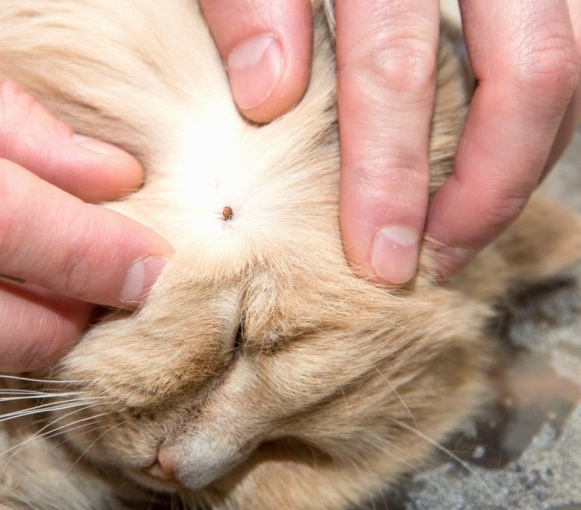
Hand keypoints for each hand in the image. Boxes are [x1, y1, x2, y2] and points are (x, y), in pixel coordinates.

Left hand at [202, 0, 580, 283]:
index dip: (388, 168)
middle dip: (490, 184)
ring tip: (466, 225)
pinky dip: (533, 107)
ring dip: (525, 153)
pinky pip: (562, 35)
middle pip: (531, 64)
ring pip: (566, 54)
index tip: (377, 254)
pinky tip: (490, 153)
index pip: (395, 57)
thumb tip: (270, 95)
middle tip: (439, 259)